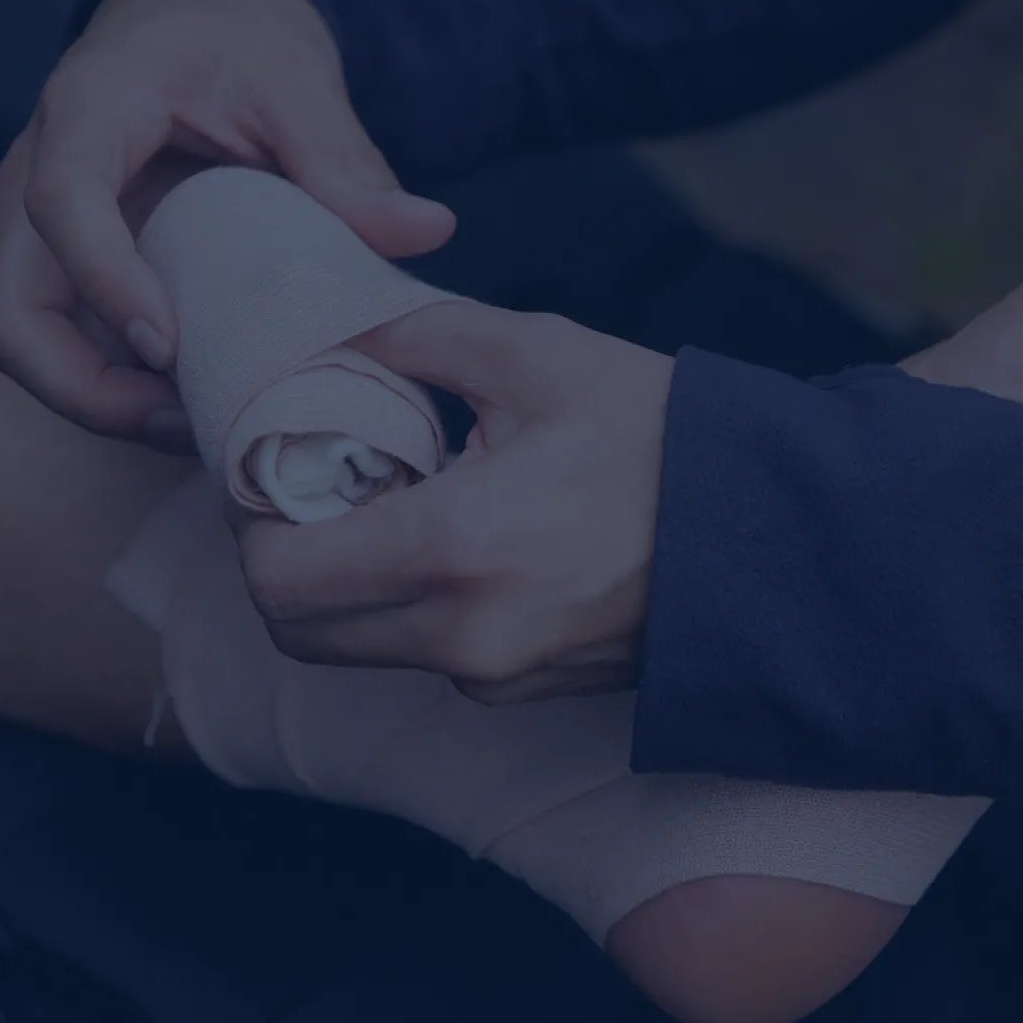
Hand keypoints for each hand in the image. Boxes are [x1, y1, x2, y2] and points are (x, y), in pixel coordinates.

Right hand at [0, 0, 454, 449]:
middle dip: (86, 389)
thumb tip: (428, 231)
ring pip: (31, 346)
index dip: (107, 284)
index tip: (171, 348)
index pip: (63, 204)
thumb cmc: (236, 41)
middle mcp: (40, 177)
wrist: (194, 23)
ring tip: (205, 426)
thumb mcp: (296, 82)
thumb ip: (347, 160)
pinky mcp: (72, 271)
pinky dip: (125, 392)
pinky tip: (204, 405)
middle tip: (189, 419)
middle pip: (13, 313)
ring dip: (107, 405)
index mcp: (90, 111)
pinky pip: (74, 349)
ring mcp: (46, 234)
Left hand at [231, 302, 673, 704]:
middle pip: (298, 631)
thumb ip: (414, 333)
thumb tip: (332, 331)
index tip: (274, 470)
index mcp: (453, 548)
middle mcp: (462, 637)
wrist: (770, 534)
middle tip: (320, 491)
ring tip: (401, 505)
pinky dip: (415, 608)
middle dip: (286, 562)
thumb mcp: (538, 354)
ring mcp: (495, 678)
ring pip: (360, 648)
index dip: (251, 524)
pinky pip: (428, 656)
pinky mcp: (523, 692)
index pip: (276, 578)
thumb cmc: (660, 436)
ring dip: (352, 586)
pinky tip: (465, 544)